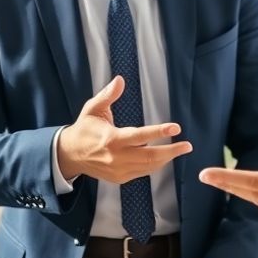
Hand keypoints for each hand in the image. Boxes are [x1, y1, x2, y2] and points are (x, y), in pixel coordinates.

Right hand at [57, 76, 192, 184]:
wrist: (70, 155)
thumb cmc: (84, 129)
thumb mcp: (93, 109)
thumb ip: (107, 95)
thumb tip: (120, 80)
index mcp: (111, 139)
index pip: (140, 136)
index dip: (159, 132)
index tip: (175, 128)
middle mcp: (117, 157)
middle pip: (150, 156)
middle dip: (171, 151)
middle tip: (187, 146)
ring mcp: (119, 170)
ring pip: (149, 167)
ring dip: (165, 158)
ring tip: (179, 149)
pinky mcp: (120, 178)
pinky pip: (143, 172)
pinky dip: (155, 165)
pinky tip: (163, 157)